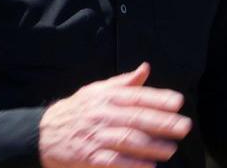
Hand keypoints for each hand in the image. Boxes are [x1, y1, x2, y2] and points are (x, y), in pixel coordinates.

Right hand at [39, 63, 191, 167]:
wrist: (41, 133)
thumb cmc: (76, 110)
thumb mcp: (97, 90)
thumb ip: (123, 82)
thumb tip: (145, 68)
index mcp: (106, 97)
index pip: (136, 96)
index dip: (158, 98)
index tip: (178, 102)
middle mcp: (102, 115)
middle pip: (136, 118)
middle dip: (162, 123)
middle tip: (184, 127)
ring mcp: (95, 137)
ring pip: (127, 140)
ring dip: (151, 146)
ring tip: (171, 149)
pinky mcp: (88, 157)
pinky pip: (112, 162)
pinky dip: (131, 165)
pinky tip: (148, 166)